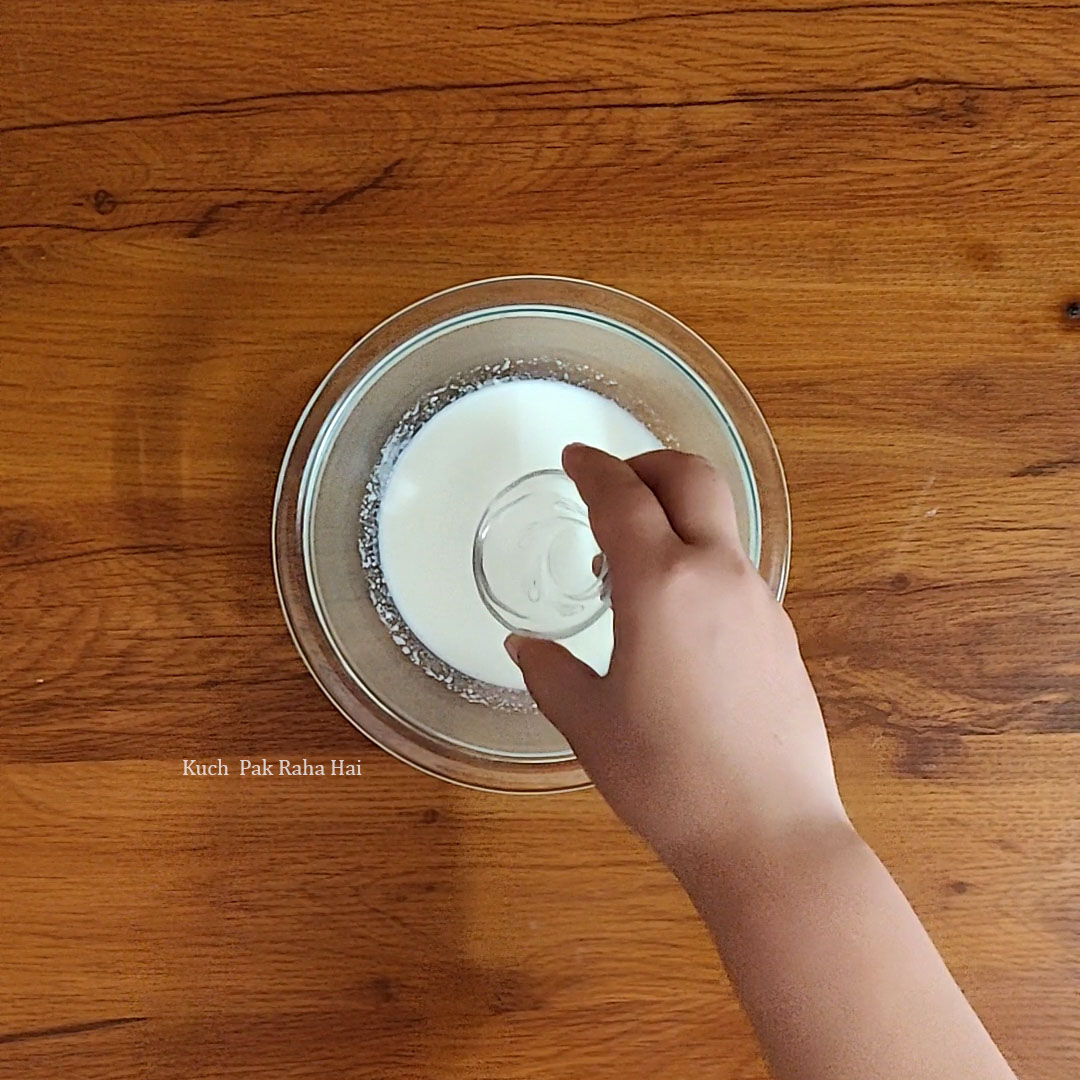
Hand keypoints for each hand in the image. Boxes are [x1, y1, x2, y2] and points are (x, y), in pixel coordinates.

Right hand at [506, 444, 845, 864]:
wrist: (768, 832)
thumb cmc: (666, 778)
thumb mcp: (588, 724)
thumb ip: (550, 673)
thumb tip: (524, 647)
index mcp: (660, 584)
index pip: (622, 497)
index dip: (593, 468)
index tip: (574, 458)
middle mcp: (717, 574)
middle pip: (692, 477)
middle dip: (648, 464)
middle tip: (611, 486)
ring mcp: (758, 601)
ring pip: (719, 521)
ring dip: (674, 515)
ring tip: (630, 567)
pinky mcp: (780, 634)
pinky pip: (735, 568)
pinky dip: (699, 559)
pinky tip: (674, 617)